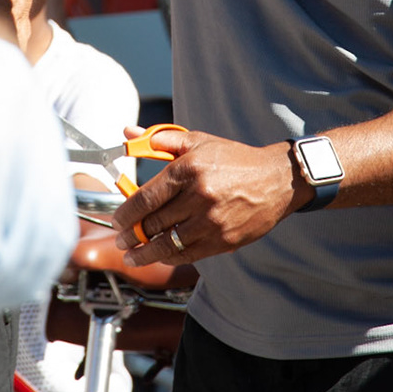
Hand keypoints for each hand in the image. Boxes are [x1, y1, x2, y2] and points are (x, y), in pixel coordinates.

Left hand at [111, 128, 303, 266]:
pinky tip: (159, 256)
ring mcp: (212, 221)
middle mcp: (199, 196)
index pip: (145, 199)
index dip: (125, 214)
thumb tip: (128, 134)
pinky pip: (188, 255)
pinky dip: (169, 257)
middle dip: (131, 236)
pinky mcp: (224, 240)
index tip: (116, 221)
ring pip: (167, 244)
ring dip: (144, 254)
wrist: (276, 179)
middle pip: (153, 224)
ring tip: (132, 257)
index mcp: (188, 170)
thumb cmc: (234, 160)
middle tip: (121, 240)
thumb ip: (160, 139)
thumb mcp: (198, 141)